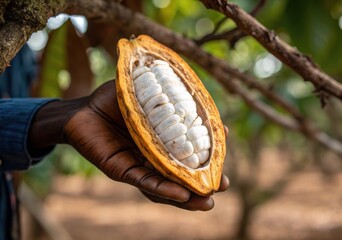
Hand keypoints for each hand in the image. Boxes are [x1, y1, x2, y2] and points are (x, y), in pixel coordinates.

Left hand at [29, 80, 228, 210]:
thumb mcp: (140, 90)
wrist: (78, 110)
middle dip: (201, 182)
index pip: (187, 149)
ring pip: (165, 185)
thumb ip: (162, 89)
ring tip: (207, 201)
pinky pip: (144, 181)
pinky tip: (181, 193)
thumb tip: (187, 84)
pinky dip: (162, 189)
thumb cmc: (110, 100)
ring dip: (186, 196)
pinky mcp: (122, 170)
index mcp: (159, 138)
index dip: (206, 151)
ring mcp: (138, 164)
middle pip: (180, 174)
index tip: (224, 144)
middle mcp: (152, 155)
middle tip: (223, 184)